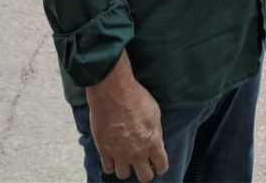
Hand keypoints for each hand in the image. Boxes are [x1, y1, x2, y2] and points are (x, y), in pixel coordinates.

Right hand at [87, 54, 168, 181]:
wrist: (113, 91)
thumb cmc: (135, 97)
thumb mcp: (155, 112)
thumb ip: (155, 131)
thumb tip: (155, 139)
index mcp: (153, 142)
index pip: (161, 166)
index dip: (160, 165)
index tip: (157, 162)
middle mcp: (137, 152)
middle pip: (145, 177)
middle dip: (145, 171)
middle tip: (142, 163)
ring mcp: (120, 153)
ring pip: (124, 175)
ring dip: (126, 167)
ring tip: (125, 158)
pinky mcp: (104, 150)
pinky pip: (108, 168)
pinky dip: (110, 164)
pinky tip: (112, 155)